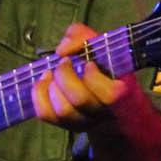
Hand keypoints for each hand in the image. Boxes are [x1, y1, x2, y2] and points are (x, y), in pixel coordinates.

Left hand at [33, 24, 160, 160]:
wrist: (104, 96)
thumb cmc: (102, 66)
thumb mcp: (99, 45)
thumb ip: (81, 35)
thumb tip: (62, 50)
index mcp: (121, 93)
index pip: (110, 95)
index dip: (94, 78)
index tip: (88, 64)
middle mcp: (103, 112)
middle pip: (80, 99)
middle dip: (65, 76)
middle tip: (64, 63)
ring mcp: (84, 122)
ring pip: (63, 111)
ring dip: (52, 86)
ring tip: (52, 73)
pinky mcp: (65, 125)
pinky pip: (46, 115)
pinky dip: (39, 95)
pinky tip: (44, 82)